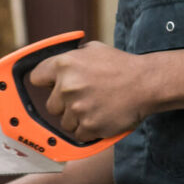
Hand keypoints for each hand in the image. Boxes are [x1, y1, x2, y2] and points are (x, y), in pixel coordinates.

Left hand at [29, 40, 146, 141]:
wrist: (145, 83)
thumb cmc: (121, 65)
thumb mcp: (93, 50)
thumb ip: (72, 57)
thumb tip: (55, 66)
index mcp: (65, 64)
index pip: (37, 77)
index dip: (46, 82)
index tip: (50, 86)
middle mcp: (67, 86)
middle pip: (51, 105)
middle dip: (64, 104)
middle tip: (84, 98)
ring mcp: (78, 107)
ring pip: (64, 122)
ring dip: (76, 118)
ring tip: (96, 107)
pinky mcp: (89, 125)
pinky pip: (78, 134)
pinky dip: (88, 129)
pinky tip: (101, 117)